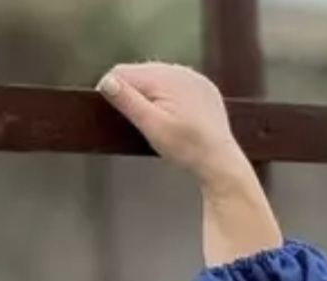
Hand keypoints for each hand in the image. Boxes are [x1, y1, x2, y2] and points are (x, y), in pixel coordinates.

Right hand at [96, 62, 249, 192]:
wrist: (221, 163)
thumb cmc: (188, 148)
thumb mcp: (151, 126)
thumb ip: (127, 101)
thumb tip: (105, 81)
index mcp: (167, 76)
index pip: (121, 73)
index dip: (112, 92)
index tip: (114, 114)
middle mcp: (182, 71)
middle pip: (139, 74)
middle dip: (132, 94)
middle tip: (138, 122)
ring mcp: (196, 79)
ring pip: (157, 79)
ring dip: (150, 95)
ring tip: (156, 121)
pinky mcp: (204, 90)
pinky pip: (175, 86)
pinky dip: (168, 98)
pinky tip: (172, 117)